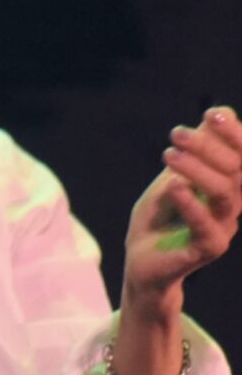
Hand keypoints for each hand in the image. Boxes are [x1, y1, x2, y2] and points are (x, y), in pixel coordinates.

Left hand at [124, 107, 241, 312]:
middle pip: (236, 170)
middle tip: (176, 133)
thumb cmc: (161, 216)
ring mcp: (224, 227)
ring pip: (224, 194)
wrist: (143, 260)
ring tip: (168, 155)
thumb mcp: (173, 177)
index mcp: (230, 186)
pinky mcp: (208, 249)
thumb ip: (194, 152)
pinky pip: (207, 226)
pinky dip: (192, 204)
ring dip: (198, 169)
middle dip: (209, 146)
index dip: (235, 134)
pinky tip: (174, 186)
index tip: (212, 114)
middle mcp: (233, 205)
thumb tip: (216, 114)